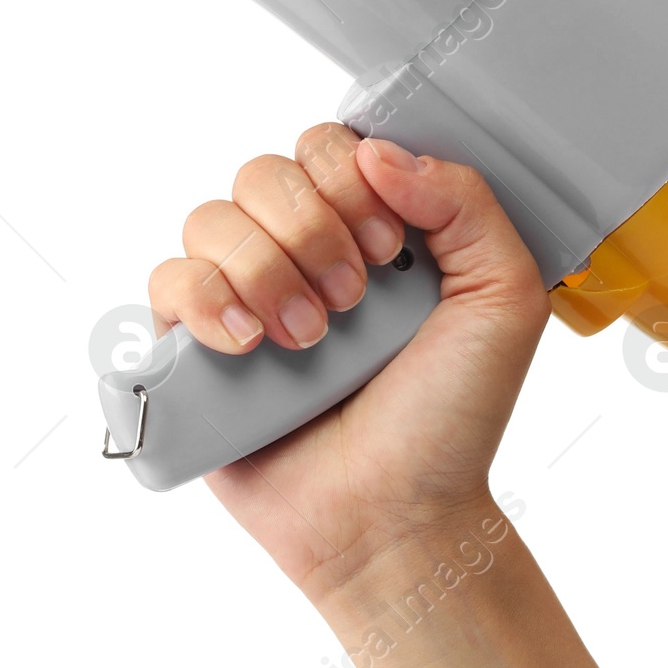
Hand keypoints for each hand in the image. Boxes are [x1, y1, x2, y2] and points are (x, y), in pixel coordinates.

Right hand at [147, 123, 549, 601]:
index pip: (327, 148)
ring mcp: (242, 299)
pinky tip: (248, 346)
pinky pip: (165, 282)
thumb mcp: (502, 298)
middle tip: (351, 300)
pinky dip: (204, 302)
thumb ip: (465, 202)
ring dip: (264, 270)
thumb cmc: (450, 419)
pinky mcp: (193, 351)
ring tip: (307, 338)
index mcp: (367, 229)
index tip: (388, 247)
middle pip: (263, 172)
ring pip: (210, 219)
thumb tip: (379, 152)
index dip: (348, 180)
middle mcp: (299, 254)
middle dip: (310, 229)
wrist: (397, 519)